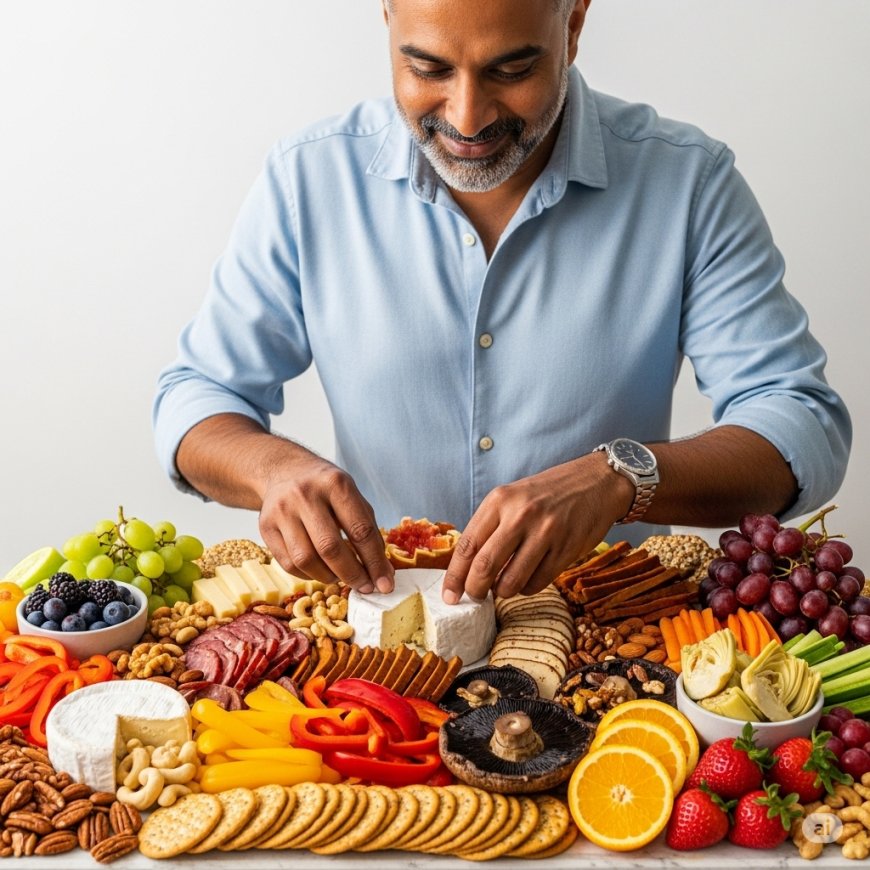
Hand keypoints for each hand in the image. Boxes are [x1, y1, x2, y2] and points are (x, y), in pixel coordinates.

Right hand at [258, 450, 393, 593]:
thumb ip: (369, 532)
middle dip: (352, 574)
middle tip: (364, 587)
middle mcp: (305, 495)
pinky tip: (320, 570)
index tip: (384, 584)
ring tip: (341, 576)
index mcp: (336, 484)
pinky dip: (309, 575)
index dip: (374, 562)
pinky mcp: (265, 526)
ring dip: (329, 577)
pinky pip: (288, 564)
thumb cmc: (326, 489)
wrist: (285, 471)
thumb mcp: (352, 498)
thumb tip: (382, 574)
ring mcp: (282, 511)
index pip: (359, 530)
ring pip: (306, 560)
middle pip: (330, 548)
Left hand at [441, 453, 632, 602]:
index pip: (468, 545)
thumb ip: (490, 527)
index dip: (455, 575)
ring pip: (511, 581)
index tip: (449, 595)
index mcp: (500, 500)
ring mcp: (545, 532)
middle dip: (475, 589)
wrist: (594, 483)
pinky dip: (527, 588)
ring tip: (503, 587)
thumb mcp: (512, 498)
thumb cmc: (546, 494)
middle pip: (485, 566)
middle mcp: (520, 514)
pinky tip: (527, 579)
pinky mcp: (566, 549)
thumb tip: (467, 568)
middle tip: (474, 598)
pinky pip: (537, 582)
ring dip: (503, 592)